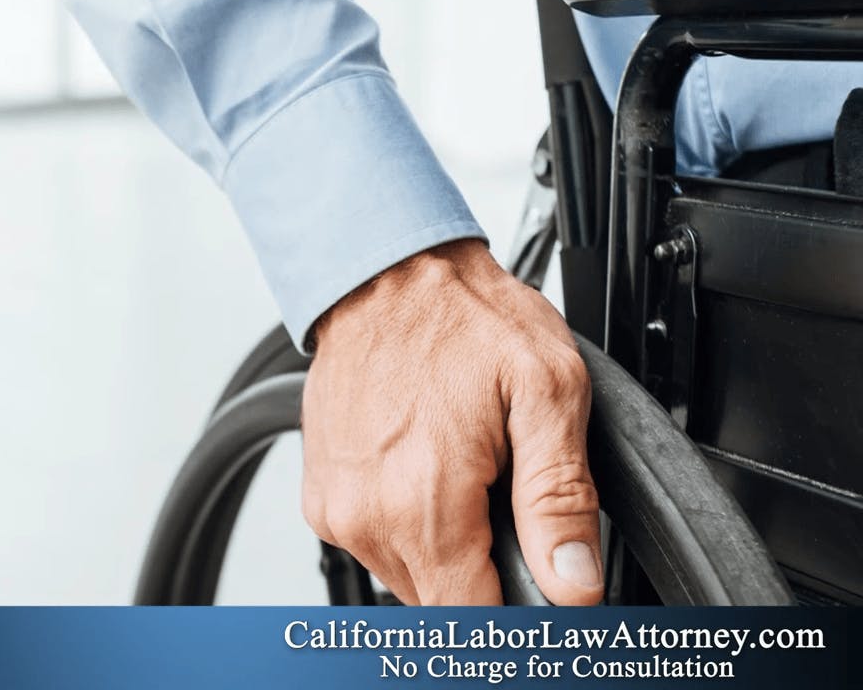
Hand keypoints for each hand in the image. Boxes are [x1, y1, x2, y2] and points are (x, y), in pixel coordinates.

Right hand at [301, 239, 601, 604]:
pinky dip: (408, 524)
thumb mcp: (546, 391)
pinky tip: (424, 468)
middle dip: (484, 568)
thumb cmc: (463, 318)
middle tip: (503, 494)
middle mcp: (366, 515)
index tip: (535, 575)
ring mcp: (337, 509)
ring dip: (446, 546)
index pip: (470, 619)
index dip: (516, 612)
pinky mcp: (321, 498)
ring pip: (409, 577)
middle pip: (442, 602)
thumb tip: (573, 582)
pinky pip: (376, 544)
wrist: (386, 276)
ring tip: (461, 471)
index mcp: (424, 501)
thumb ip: (560, 498)